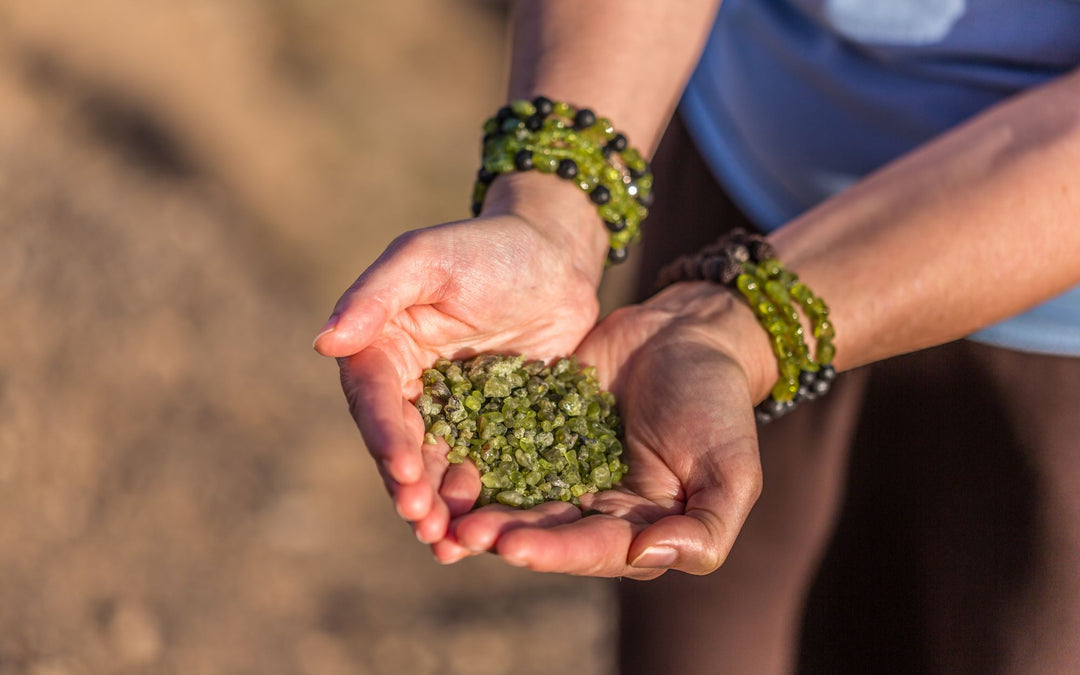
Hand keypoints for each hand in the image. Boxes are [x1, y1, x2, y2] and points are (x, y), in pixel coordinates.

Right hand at [318, 182, 608, 543]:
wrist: (556, 257)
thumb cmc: (487, 247)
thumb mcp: (428, 258)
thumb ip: (377, 295)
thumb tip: (325, 342)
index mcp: (384, 350)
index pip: (376, 400)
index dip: (385, 437)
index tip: (401, 469)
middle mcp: (412, 390)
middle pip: (403, 446)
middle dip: (409, 487)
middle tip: (424, 522)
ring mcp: (456, 413)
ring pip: (439, 468)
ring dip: (440, 507)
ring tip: (449, 544)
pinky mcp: (499, 428)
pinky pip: (488, 469)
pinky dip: (484, 503)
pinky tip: (488, 535)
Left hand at [434, 283, 770, 577]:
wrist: (687, 331)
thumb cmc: (718, 403)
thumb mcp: (733, 472)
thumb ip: (704, 529)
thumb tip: (646, 557)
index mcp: (638, 529)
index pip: (592, 551)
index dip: (553, 551)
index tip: (513, 547)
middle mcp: (594, 507)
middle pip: (543, 530)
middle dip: (503, 534)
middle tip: (461, 533)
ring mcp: (561, 467)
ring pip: (514, 494)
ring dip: (479, 504)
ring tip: (441, 505)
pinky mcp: (536, 427)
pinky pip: (502, 445)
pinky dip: (474, 455)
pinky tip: (442, 457)